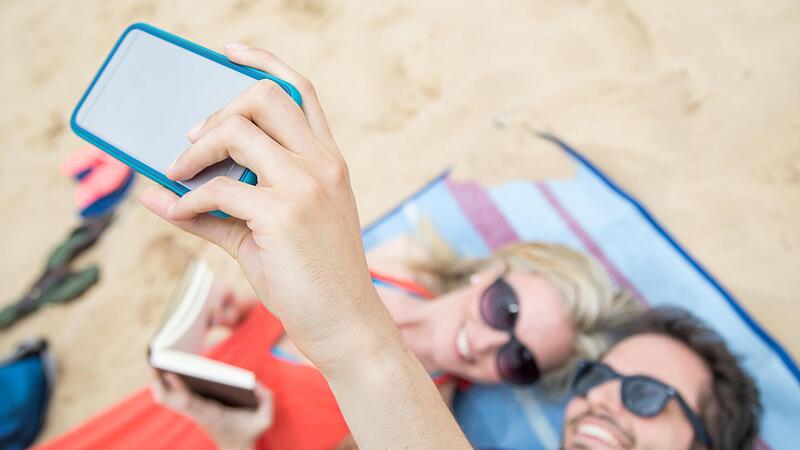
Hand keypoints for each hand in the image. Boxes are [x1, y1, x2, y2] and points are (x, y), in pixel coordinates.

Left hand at [139, 43, 382, 369]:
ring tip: (179, 174)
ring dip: (195, 150)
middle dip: (219, 109)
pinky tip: (179, 210)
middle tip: (194, 141)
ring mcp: (305, 186)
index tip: (231, 52)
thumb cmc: (312, 278)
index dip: (264, 61)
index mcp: (329, 161)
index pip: (301, 91)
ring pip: (237, 131)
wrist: (346, 324)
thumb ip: (219, 208)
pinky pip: (217, 191)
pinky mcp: (282, 215)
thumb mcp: (270, 233)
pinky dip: (188, 199)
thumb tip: (157, 194)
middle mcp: (322, 164)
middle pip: (265, 96)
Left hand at [150, 368, 272, 449]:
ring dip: (157, 384)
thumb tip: (255, 384)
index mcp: (212, 415)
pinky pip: (172, 397)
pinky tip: (163, 370)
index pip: (190, 401)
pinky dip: (165, 385)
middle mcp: (197, 413)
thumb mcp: (265, 420)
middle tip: (151, 362)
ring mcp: (192, 412)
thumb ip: (266, 401)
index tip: (169, 372)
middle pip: (169, 400)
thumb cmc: (250, 432)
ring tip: (154, 362)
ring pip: (167, 400)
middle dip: (157, 383)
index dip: (179, 387)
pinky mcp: (192, 409)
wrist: (237, 449)